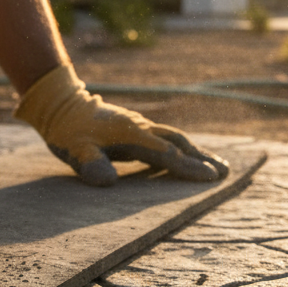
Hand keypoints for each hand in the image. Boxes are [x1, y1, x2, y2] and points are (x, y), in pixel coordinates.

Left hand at [15, 64, 229, 186]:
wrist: (62, 104)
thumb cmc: (68, 132)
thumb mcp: (74, 150)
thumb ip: (91, 165)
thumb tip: (108, 182)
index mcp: (132, 134)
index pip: (166, 153)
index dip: (189, 166)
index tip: (211, 178)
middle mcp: (141, 128)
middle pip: (179, 142)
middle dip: (202, 158)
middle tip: (226, 173)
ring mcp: (141, 126)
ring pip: (175, 139)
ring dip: (197, 152)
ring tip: (218, 167)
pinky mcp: (137, 128)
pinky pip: (166, 139)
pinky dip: (182, 149)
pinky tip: (188, 159)